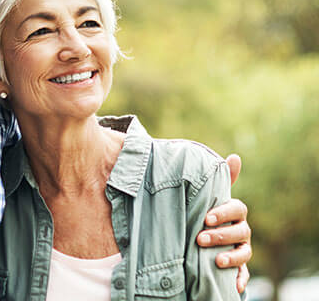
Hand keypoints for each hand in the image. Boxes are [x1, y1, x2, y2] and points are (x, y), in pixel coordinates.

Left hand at [196, 154, 251, 292]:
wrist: (203, 229)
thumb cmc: (208, 208)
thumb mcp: (211, 194)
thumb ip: (221, 178)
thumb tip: (236, 157)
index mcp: (235, 211)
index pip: (237, 208)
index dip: (224, 213)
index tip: (206, 218)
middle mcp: (243, 229)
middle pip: (240, 231)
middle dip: (220, 235)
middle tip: (200, 238)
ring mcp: (242, 248)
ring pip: (244, 253)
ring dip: (230, 257)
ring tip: (215, 260)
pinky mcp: (239, 266)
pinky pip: (244, 274)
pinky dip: (240, 279)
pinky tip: (234, 286)